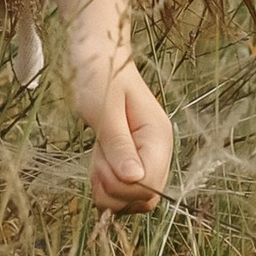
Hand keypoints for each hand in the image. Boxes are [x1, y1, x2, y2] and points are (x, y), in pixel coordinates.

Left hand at [78, 55, 171, 211]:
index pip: (149, 185)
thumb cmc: (100, 76)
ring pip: (134, 199)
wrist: (97, 57)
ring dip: (108, 190)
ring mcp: (148, 157)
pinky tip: (98, 163)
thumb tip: (134, 178)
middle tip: (96, 161)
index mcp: (159, 136)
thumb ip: (119, 144)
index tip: (101, 163)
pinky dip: (107, 186)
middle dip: (114, 191)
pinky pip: (125, 190)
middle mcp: (159, 151)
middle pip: (145, 198)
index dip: (121, 185)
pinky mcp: (133, 160)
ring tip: (96, 159)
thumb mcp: (104, 109)